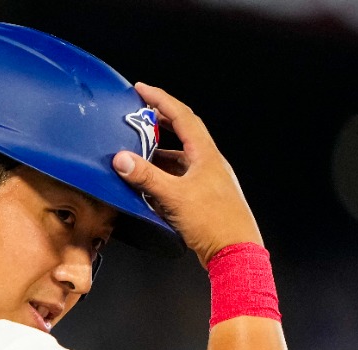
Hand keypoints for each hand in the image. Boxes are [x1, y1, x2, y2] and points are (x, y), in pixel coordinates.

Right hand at [114, 83, 262, 267]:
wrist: (235, 252)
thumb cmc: (213, 222)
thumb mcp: (174, 196)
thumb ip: (146, 177)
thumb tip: (121, 159)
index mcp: (206, 155)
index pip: (182, 117)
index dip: (160, 100)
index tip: (141, 90)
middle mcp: (209, 164)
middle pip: (182, 134)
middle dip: (159, 124)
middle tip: (137, 118)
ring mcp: (208, 181)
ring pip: (180, 159)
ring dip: (158, 154)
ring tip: (136, 153)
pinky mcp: (204, 199)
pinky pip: (180, 180)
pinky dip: (163, 177)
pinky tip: (149, 186)